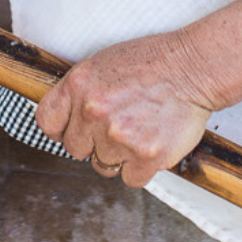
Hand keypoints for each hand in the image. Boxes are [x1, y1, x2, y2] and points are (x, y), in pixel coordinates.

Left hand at [34, 31, 214, 187]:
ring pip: (103, 166)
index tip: (72, 131)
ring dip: (119, 156)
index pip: (48, 122)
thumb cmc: (152, 63)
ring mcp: (119, 136)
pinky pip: (130, 179)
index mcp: (79, 85)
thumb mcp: (102, 64)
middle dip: (94, 142)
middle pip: (76, 149)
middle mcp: (94, 112)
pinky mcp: (146, 156)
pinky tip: (151, 143)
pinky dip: (141, 167)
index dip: (61, 130)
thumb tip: (65, 122)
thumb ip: (79, 93)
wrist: (193, 67)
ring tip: (138, 130)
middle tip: (118, 125)